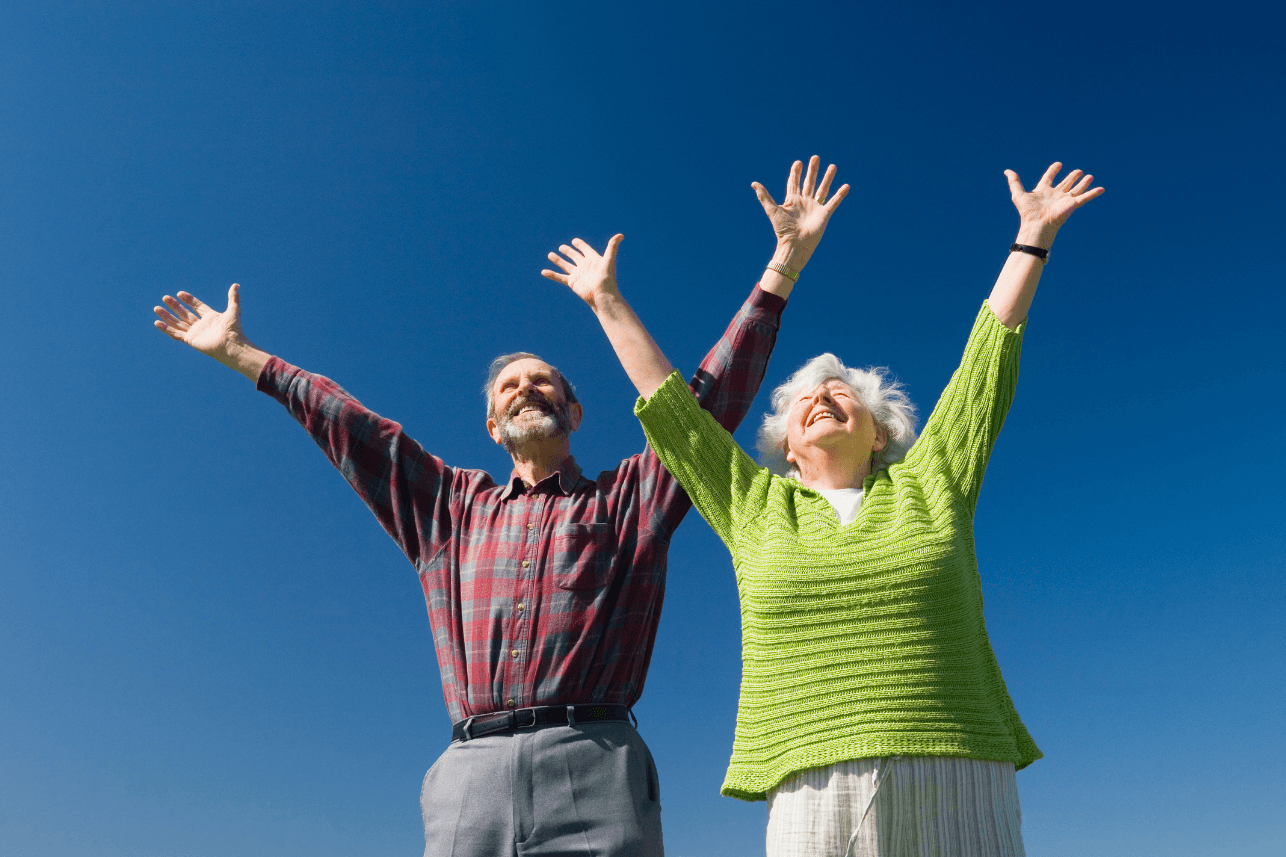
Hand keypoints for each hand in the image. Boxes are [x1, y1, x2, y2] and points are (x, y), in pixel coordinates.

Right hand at [153, 284, 267, 380]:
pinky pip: (176, 334)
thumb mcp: (234, 310)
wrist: (231, 345)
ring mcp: (195, 332)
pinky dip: (166, 329)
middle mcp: (201, 325)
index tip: (179, 293)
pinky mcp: (191, 340)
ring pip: (177, 323)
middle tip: (165, 298)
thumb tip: (236, 285)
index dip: (188, 300)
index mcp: (210, 317)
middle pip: (184, 313)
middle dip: (174, 306)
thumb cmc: (234, 330)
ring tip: (156, 308)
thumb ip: (233, 297)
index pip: (196, 306)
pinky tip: (157, 323)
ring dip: (167, 316)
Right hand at [541, 235, 623, 308]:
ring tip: (550, 254)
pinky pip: (560, 277)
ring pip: (566, 265)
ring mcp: (578, 274)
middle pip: (575, 256)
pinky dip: (552, 274)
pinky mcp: (572, 282)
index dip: (580, 245)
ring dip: (558, 260)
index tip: (574, 241)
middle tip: (562, 247)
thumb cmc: (607, 278)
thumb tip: (621, 235)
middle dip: (568, 252)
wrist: (601, 294)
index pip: (585, 249)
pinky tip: (543, 272)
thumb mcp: (609, 259)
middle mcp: (585, 266)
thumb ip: (613, 246)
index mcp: (593, 259)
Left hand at [752, 155, 849, 270]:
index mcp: (792, 201)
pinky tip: (846, 186)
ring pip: (822, 189)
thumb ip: (764, 196)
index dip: (796, 173)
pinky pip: (833, 202)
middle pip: (809, 183)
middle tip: (815, 157)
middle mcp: (804, 203)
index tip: (798, 162)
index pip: (794, 183)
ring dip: (827, 178)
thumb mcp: (772, 210)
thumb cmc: (782, 229)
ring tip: (833, 166)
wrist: (795, 244)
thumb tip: (754, 183)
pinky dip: (840, 195)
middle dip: (812, 170)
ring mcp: (815, 208)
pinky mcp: (824, 214)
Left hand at [1006, 162, 1104, 246]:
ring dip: (1083, 183)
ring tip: (1089, 176)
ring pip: (1076, 189)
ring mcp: (1064, 200)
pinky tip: (1102, 189)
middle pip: (1065, 183)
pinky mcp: (1072, 205)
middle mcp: (1055, 195)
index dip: (1053, 170)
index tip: (1058, 164)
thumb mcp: (1019, 194)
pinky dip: (1094, 193)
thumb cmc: (1027, 212)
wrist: (1037, 225)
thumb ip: (1014, 182)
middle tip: (1078, 171)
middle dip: (1071, 177)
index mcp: (1043, 191)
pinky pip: (1085, 197)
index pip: (1049, 178)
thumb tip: (1006, 170)